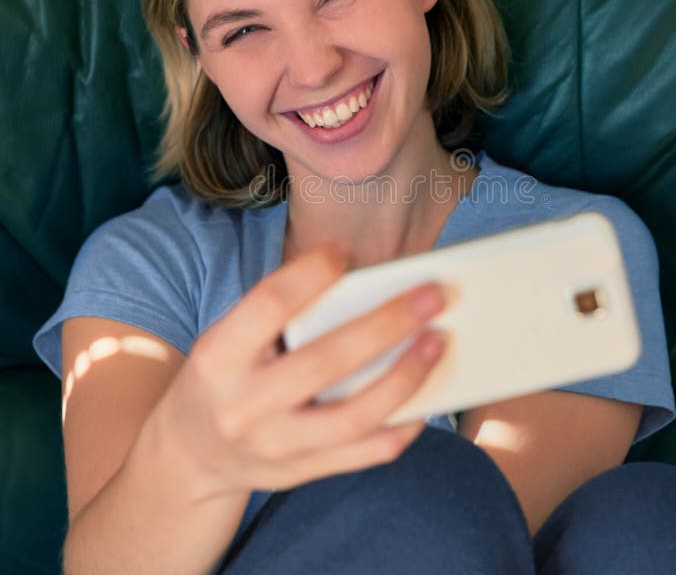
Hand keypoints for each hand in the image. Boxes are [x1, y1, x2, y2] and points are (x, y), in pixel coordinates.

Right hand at [155, 242, 446, 501]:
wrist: (189, 457)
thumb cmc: (224, 377)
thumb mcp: (230, 339)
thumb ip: (281, 316)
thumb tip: (365, 286)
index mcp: (219, 356)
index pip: (271, 304)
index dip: (312, 273)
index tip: (346, 251)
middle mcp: (244, 405)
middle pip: (326, 360)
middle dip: (388, 323)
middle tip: (432, 294)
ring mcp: (276, 446)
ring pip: (355, 416)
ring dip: (406, 376)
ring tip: (438, 341)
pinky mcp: (303, 473)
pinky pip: (368, 454)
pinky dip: (405, 424)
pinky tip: (427, 396)